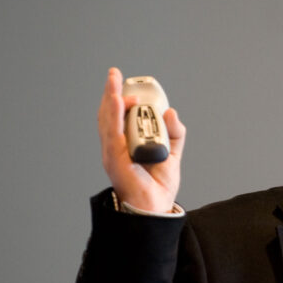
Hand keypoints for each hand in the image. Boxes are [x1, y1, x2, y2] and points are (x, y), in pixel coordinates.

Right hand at [98, 67, 185, 212]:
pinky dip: (114, 116)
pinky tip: (116, 101)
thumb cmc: (157, 184)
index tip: (129, 84)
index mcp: (126, 143)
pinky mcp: (115, 158)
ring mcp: (113, 152)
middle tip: (116, 75)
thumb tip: (171, 112)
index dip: (121, 98)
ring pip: (108, 120)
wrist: (156, 206)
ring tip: (114, 81)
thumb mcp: (172, 152)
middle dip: (112, 92)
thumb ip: (174, 132)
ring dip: (111, 98)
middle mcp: (116, 145)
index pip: (119, 116)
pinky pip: (113, 134)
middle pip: (110, 114)